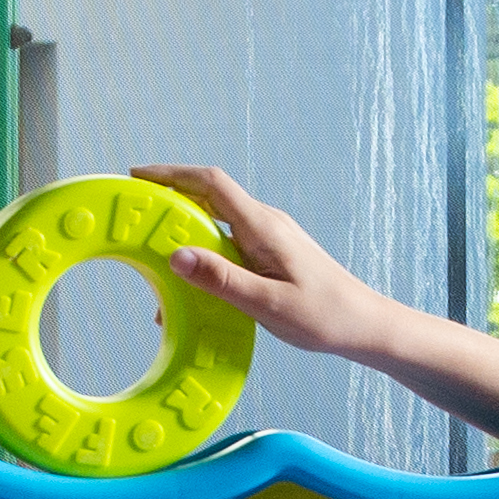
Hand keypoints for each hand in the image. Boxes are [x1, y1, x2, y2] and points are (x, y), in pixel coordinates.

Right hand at [133, 163, 393, 361]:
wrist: (365, 324)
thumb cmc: (323, 316)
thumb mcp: (266, 304)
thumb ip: (221, 279)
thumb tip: (176, 256)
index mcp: (262, 227)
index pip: (210, 183)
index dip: (171, 174)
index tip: (137, 177)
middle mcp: (264, 223)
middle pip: (208, 196)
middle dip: (167, 199)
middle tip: (133, 215)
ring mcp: (268, 237)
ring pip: (215, 222)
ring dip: (183, 232)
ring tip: (152, 261)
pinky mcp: (270, 253)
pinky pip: (227, 242)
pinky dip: (202, 253)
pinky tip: (190, 286)